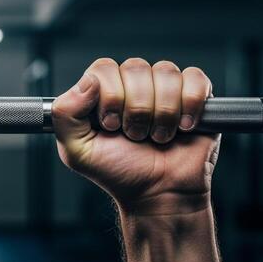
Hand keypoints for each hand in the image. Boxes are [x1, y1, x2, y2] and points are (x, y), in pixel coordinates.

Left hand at [52, 58, 219, 214]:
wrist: (157, 193)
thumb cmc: (118, 171)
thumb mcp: (77, 149)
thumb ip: (66, 113)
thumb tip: (88, 82)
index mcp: (103, 91)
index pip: (104, 68)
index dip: (110, 95)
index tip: (111, 125)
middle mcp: (133, 84)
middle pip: (135, 68)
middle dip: (136, 109)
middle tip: (134, 135)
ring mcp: (165, 88)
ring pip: (165, 73)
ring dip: (162, 112)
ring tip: (157, 136)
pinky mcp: (197, 96)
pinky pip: (196, 79)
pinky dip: (190, 105)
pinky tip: (183, 127)